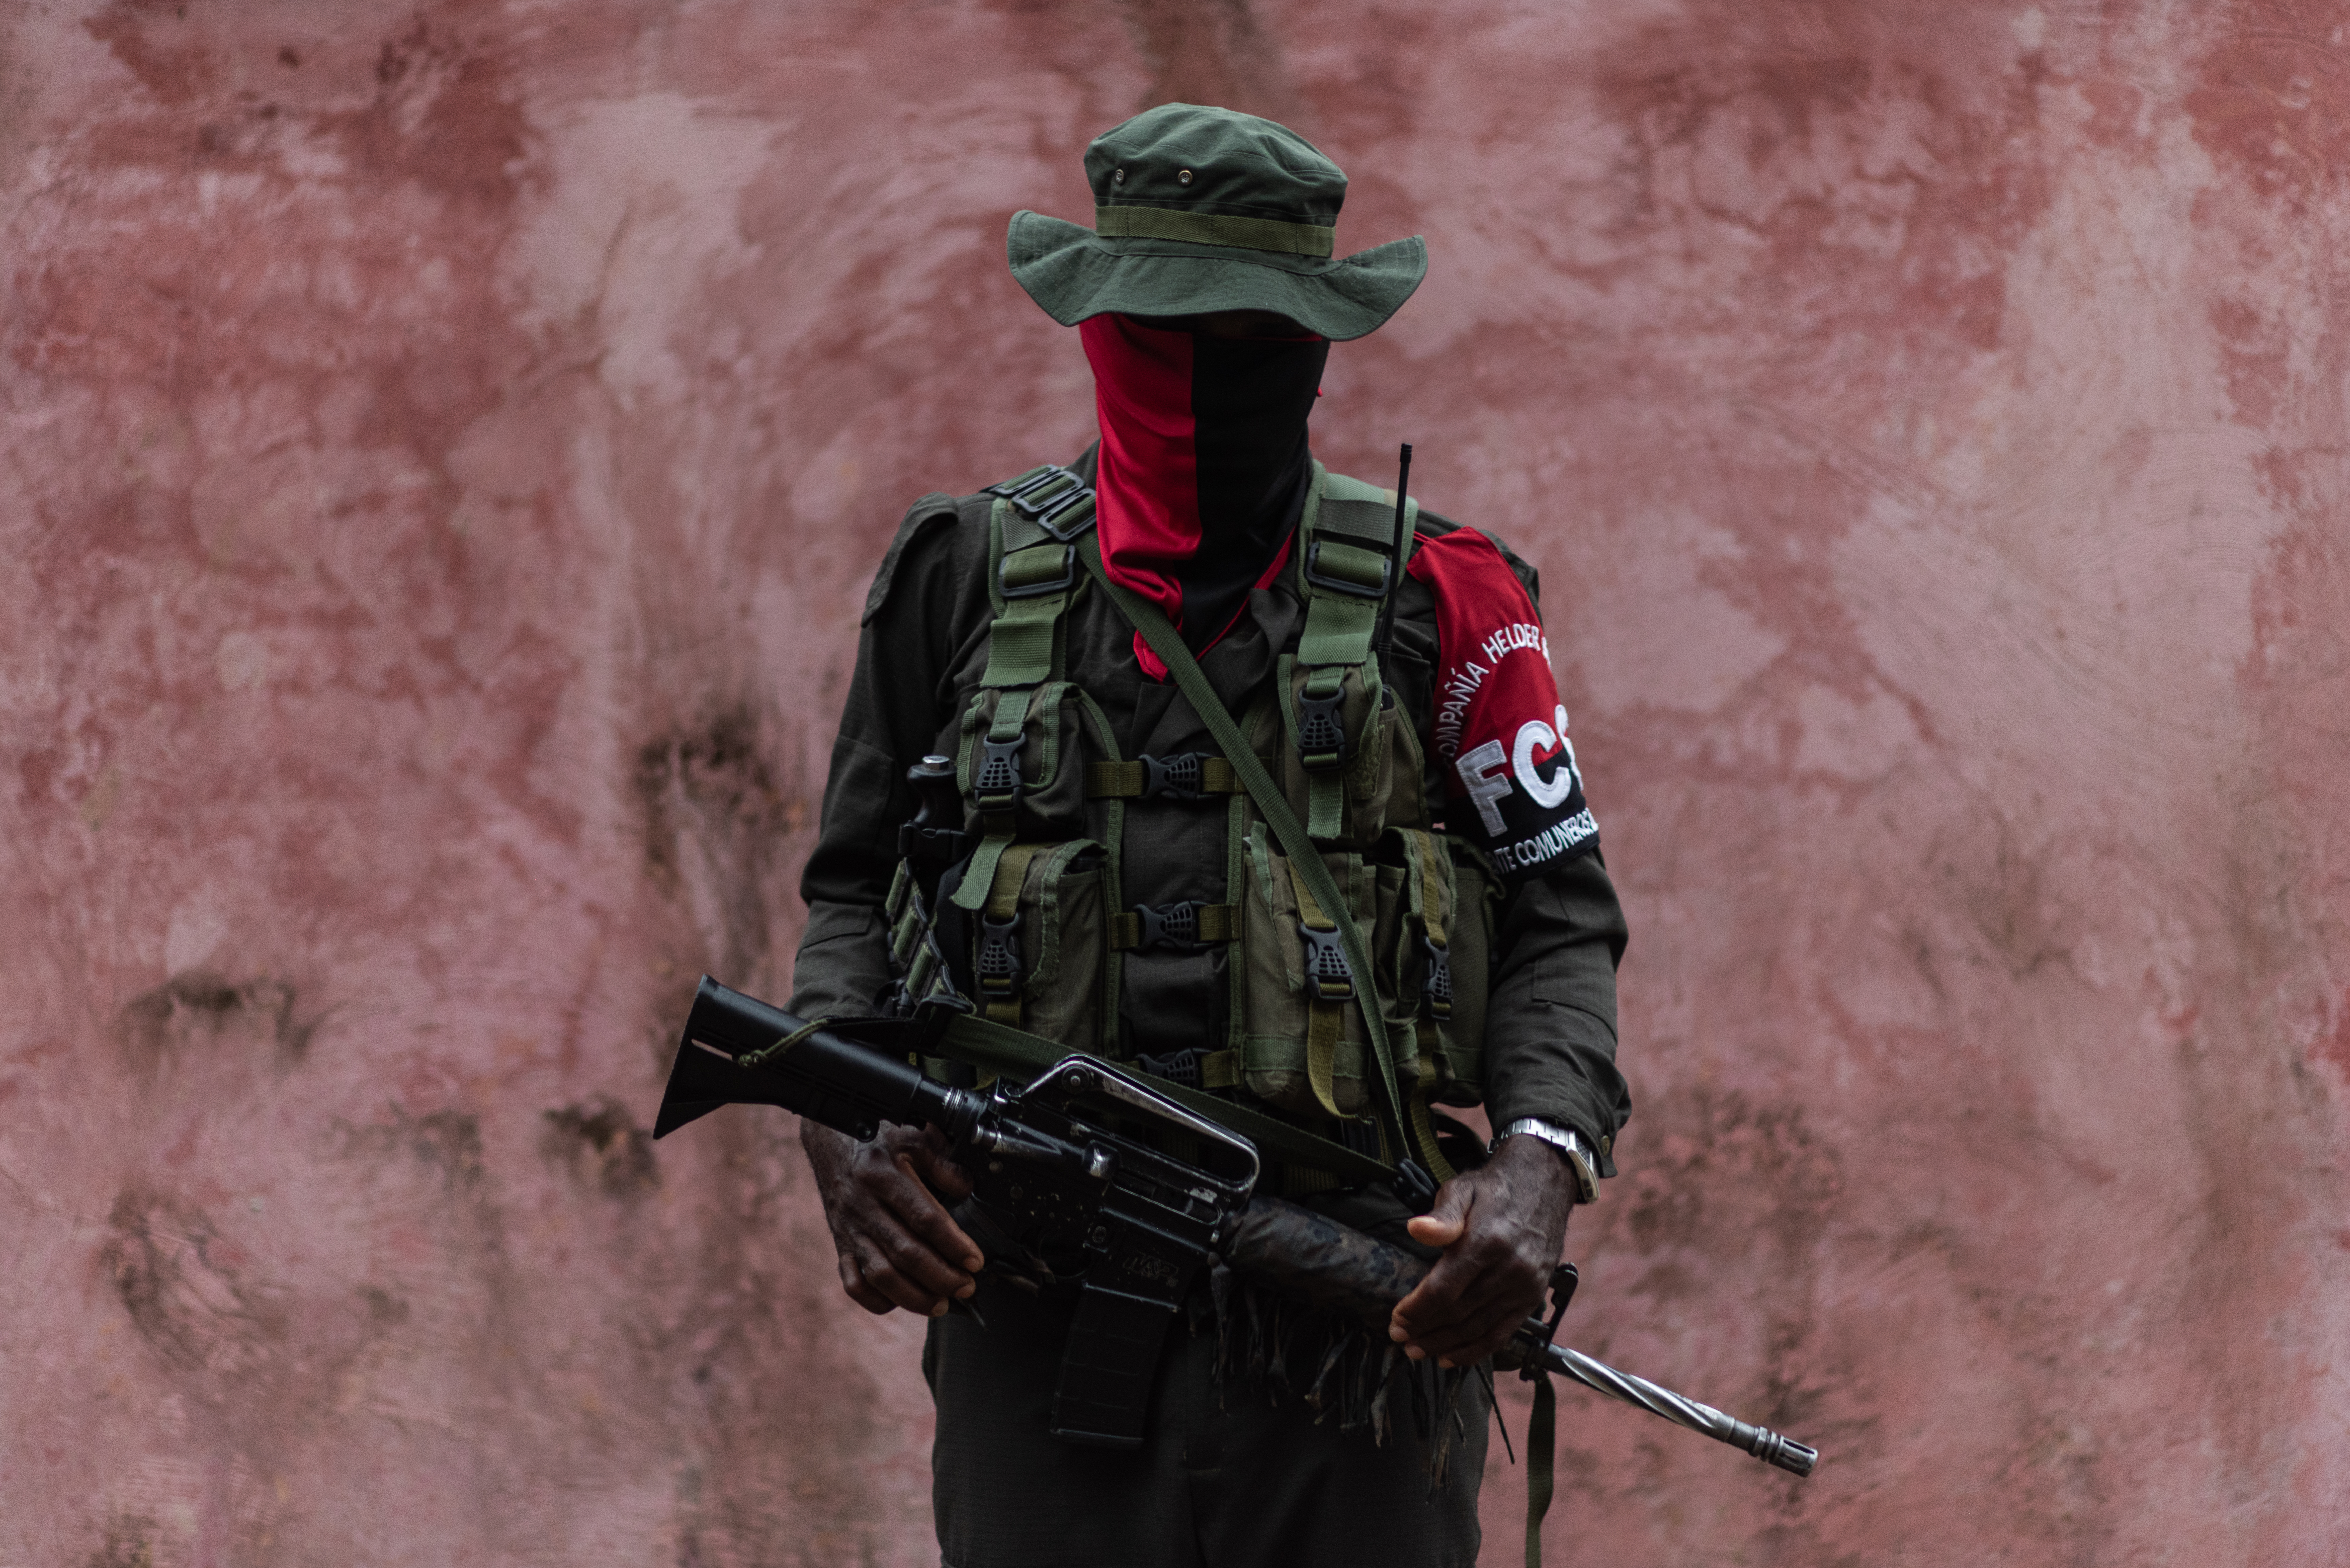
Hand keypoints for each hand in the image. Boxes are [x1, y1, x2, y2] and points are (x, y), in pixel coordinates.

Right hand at [801, 1120, 983, 1317]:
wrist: (829, 1141)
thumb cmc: (876, 1139)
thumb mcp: (912, 1137)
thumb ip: (943, 1161)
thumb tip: (967, 1189)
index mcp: (883, 1176)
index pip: (924, 1218)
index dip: (953, 1244)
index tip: (975, 1260)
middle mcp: (863, 1206)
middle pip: (904, 1253)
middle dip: (940, 1277)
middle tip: (967, 1287)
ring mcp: (849, 1230)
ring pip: (880, 1275)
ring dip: (913, 1297)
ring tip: (942, 1304)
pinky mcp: (841, 1245)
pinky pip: (852, 1282)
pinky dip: (875, 1299)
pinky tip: (899, 1302)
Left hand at [1387, 1134, 1577, 1367]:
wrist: (1544, 1183)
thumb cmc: (1495, 1189)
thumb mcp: (1463, 1189)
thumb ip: (1441, 1215)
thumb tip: (1415, 1229)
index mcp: (1487, 1241)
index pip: (1445, 1289)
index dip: (1417, 1309)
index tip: (1396, 1318)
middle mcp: (1510, 1268)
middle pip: (1459, 1313)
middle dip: (1424, 1330)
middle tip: (1399, 1338)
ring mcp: (1524, 1286)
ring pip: (1479, 1329)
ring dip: (1445, 1345)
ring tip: (1418, 1351)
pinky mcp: (1533, 1296)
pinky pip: (1503, 1333)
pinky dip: (1476, 1351)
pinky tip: (1452, 1357)